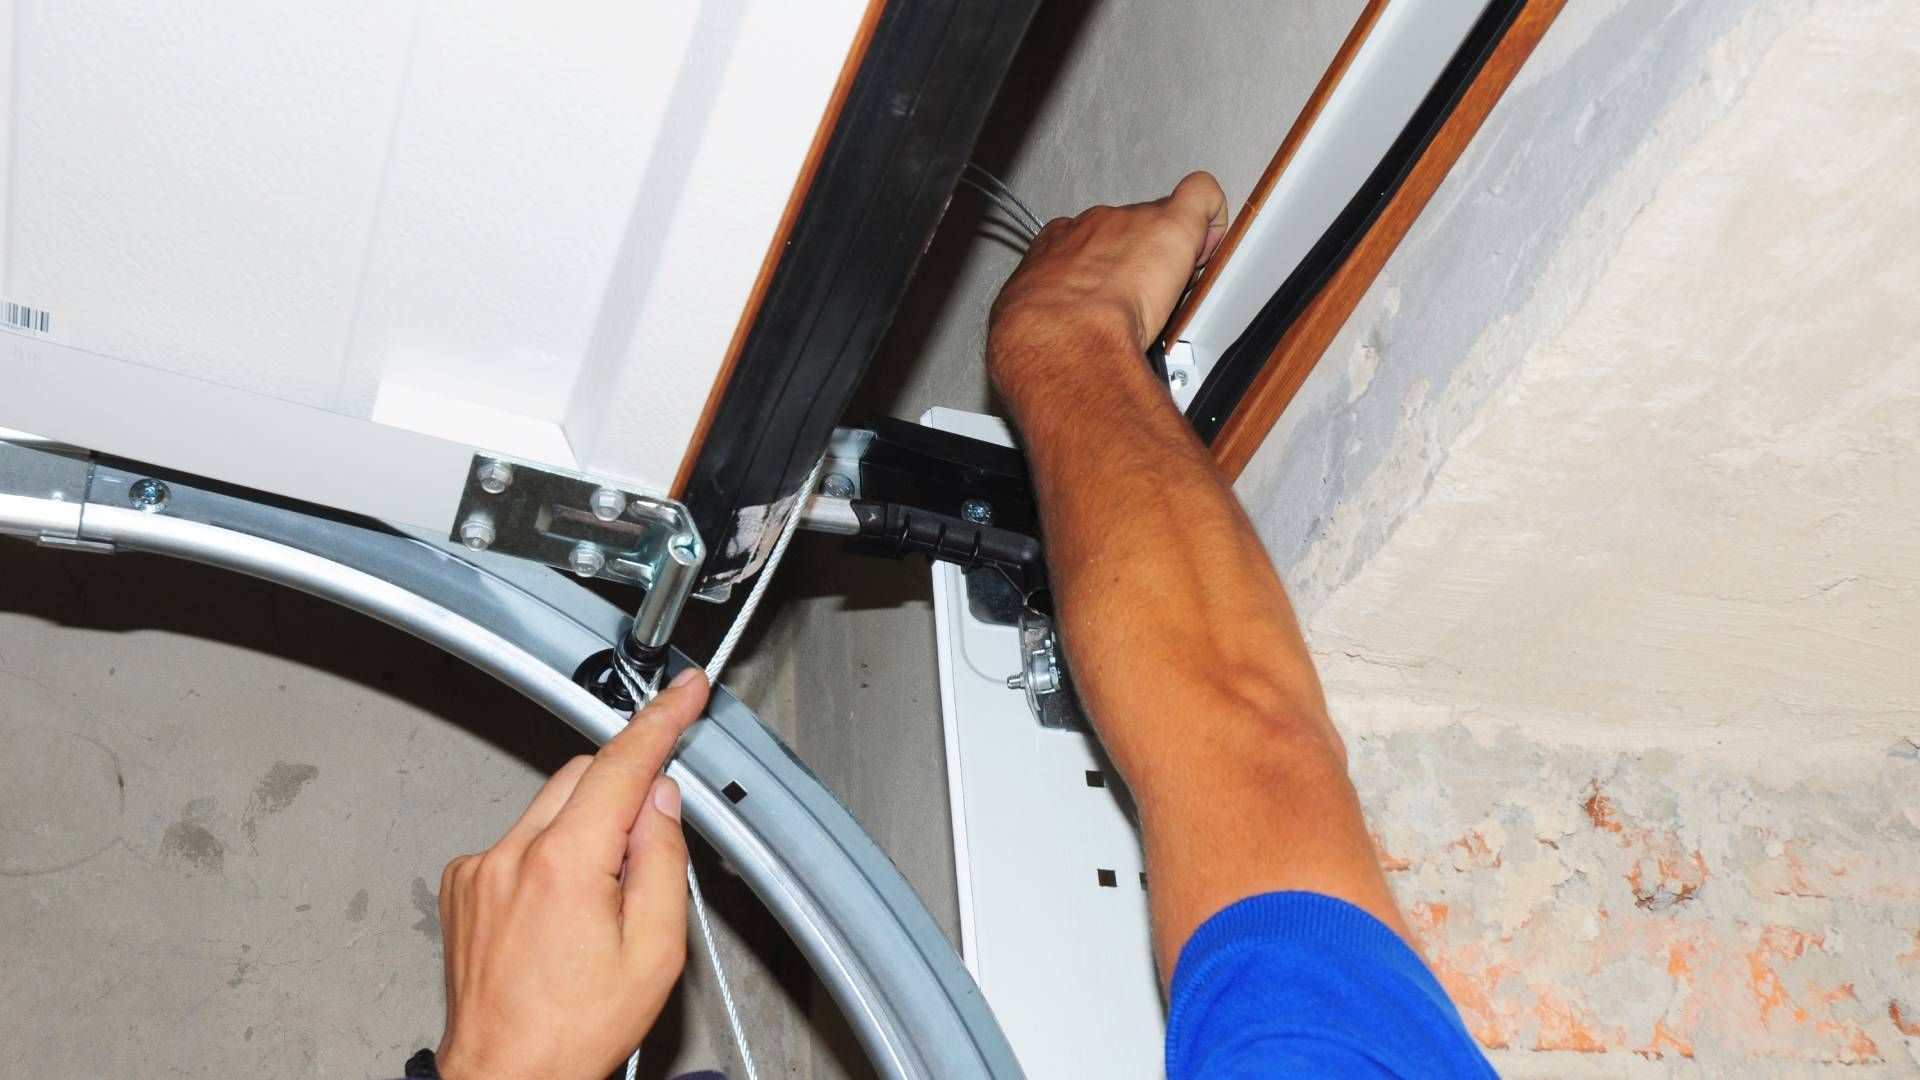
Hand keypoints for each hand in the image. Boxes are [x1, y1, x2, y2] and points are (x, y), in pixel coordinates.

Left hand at [434, 670, 707, 1079]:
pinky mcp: (463, 885)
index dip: (661, 720)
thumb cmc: (572, 1033)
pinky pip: (519, 840)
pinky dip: (548, 854)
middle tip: (650, 847)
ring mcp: (480, 869)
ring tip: (598, 906)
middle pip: (582, 776)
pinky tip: (558, 915)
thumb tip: (661, 804)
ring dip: (585, 829)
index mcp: (565, 864)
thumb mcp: (654, 953)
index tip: (684, 692)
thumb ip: (663, 862)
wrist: (504, 1078)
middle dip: (624, 791)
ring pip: (550, 807)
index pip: (622, 764)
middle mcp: (512, 855)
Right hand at [987, 171, 1227, 394]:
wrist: (1061, 336)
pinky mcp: (1170, 224)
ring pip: (1160, 222)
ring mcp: (1130, 223)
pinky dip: (1212, 216)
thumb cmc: (1040, 339)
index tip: (1112, 291)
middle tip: (1144, 301)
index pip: (1085, 242)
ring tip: (1170, 293)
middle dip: (1138, 260)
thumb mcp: (1022, 323)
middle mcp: (1090, 227)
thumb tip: (1038, 333)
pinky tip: (1210, 244)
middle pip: (1126, 230)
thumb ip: (1035, 315)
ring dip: (1170, 253)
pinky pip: (1201, 196)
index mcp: (1054, 245)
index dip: (1105, 266)